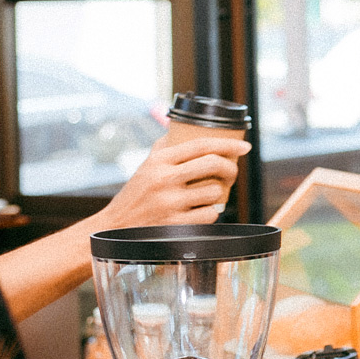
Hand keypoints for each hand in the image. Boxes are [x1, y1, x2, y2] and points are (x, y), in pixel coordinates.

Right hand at [95, 136, 249, 228]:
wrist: (115, 228)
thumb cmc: (135, 197)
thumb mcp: (145, 168)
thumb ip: (163, 149)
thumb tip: (180, 130)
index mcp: (159, 161)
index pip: (201, 145)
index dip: (228, 145)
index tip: (244, 148)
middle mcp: (164, 179)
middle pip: (213, 164)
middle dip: (230, 168)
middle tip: (232, 172)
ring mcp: (171, 203)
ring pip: (214, 191)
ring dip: (218, 194)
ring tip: (207, 196)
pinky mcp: (176, 225)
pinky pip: (210, 215)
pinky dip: (211, 213)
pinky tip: (201, 213)